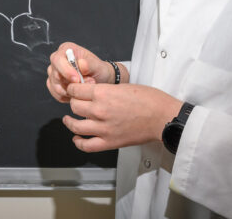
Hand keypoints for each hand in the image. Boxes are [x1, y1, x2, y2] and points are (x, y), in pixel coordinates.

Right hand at [46, 42, 112, 102]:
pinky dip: (67, 96)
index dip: (66, 70)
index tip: (77, 79)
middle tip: (85, 86)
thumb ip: (90, 64)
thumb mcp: (99, 66)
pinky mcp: (53, 84)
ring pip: (55, 86)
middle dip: (70, 84)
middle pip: (55, 74)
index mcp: (67, 49)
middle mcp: (57, 60)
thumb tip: (81, 64)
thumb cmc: (99, 71)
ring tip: (83, 89)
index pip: (58, 59)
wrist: (100, 80)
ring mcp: (53, 73)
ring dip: (70, 91)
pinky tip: (77, 93)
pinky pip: (56, 94)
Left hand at [62, 83, 181, 152]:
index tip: (73, 90)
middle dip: (74, 103)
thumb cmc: (149, 99)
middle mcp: (99, 110)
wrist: (162, 117)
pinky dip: (79, 143)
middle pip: (74, 106)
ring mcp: (103, 128)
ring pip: (76, 126)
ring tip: (69, 120)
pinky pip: (87, 145)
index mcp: (103, 93)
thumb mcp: (123, 86)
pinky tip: (76, 138)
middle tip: (76, 102)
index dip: (73, 89)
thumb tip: (93, 92)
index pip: (76, 90)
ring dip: (70, 122)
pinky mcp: (110, 142)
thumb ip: (105, 90)